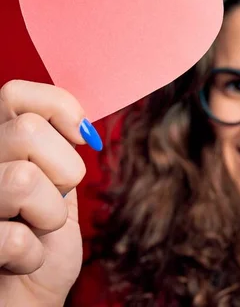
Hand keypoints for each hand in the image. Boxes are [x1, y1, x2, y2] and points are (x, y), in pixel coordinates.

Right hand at [0, 80, 100, 305]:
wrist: (23, 294)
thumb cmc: (41, 234)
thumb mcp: (56, 183)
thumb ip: (58, 148)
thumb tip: (84, 126)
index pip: (16, 93)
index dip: (59, 107)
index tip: (80, 137)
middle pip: (27, 132)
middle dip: (63, 170)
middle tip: (54, 195)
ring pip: (21, 179)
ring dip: (50, 213)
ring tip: (38, 227)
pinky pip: (15, 238)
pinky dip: (33, 255)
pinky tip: (21, 259)